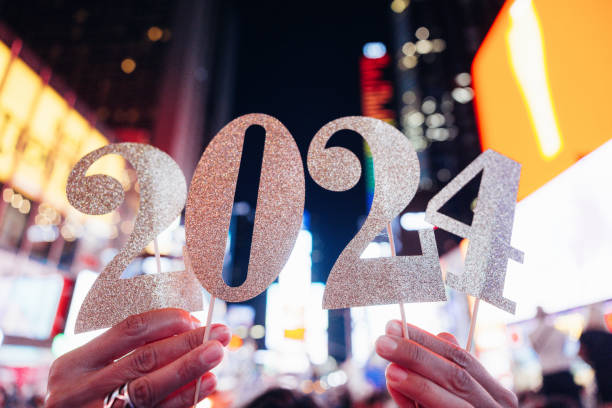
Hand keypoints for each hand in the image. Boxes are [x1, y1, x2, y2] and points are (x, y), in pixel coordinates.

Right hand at [46, 308, 230, 407]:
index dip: (167, 320)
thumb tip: (181, 327)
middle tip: (218, 333)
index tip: (194, 318)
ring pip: (150, 388)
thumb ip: (123, 352)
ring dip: (189, 367)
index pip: (128, 330)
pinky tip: (205, 385)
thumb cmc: (83, 400)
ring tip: (216, 353)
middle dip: (187, 342)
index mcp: (73, 365)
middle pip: (144, 358)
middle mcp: (79, 391)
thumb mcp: (88, 373)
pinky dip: (183, 398)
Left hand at [375, 320, 517, 407]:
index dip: (426, 340)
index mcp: (494, 393)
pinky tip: (399, 387)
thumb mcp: (447, 402)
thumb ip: (437, 377)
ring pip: (454, 395)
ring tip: (389, 367)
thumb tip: (438, 335)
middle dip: (417, 353)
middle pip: (456, 373)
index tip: (393, 326)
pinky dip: (421, 398)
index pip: (461, 358)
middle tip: (383, 341)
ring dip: (418, 378)